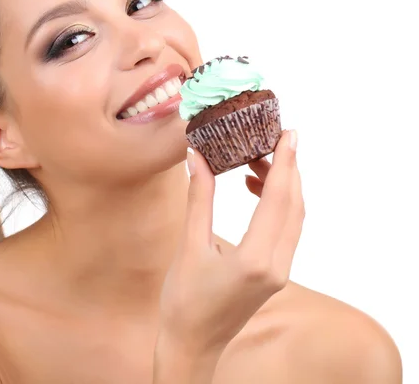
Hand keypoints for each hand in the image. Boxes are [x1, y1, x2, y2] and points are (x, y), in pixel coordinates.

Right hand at [153, 130, 303, 382]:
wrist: (192, 344)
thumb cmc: (184, 302)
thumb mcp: (188, 247)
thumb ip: (199, 200)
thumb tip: (199, 158)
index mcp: (255, 260)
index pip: (278, 200)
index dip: (285, 163)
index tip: (288, 133)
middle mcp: (276, 266)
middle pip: (294, 206)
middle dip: (288, 168)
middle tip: (276, 137)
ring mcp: (280, 272)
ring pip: (293, 218)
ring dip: (283, 186)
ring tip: (258, 159)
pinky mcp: (275, 274)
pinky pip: (286, 230)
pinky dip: (278, 205)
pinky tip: (255, 190)